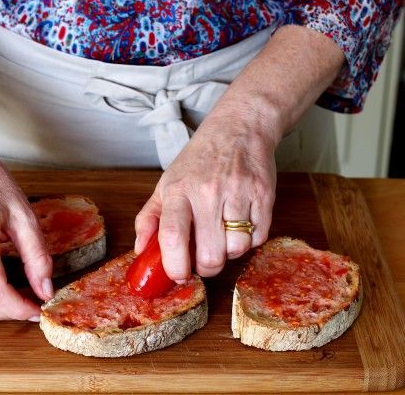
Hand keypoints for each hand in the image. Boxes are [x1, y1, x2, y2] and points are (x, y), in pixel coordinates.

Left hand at [134, 107, 276, 279]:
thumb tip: (140, 250)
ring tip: (223, 236)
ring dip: (230, 252)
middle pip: (210, 254)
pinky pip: (258, 238)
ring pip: (236, 249)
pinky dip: (249, 240)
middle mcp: (207, 192)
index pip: (172, 236)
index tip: (178, 275)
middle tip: (203, 259)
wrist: (239, 128)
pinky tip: (240, 224)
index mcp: (178, 190)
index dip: (175, 266)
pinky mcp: (264, 195)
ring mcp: (238, 193)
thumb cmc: (199, 161)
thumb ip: (149, 218)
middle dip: (206, 267)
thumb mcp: (166, 183)